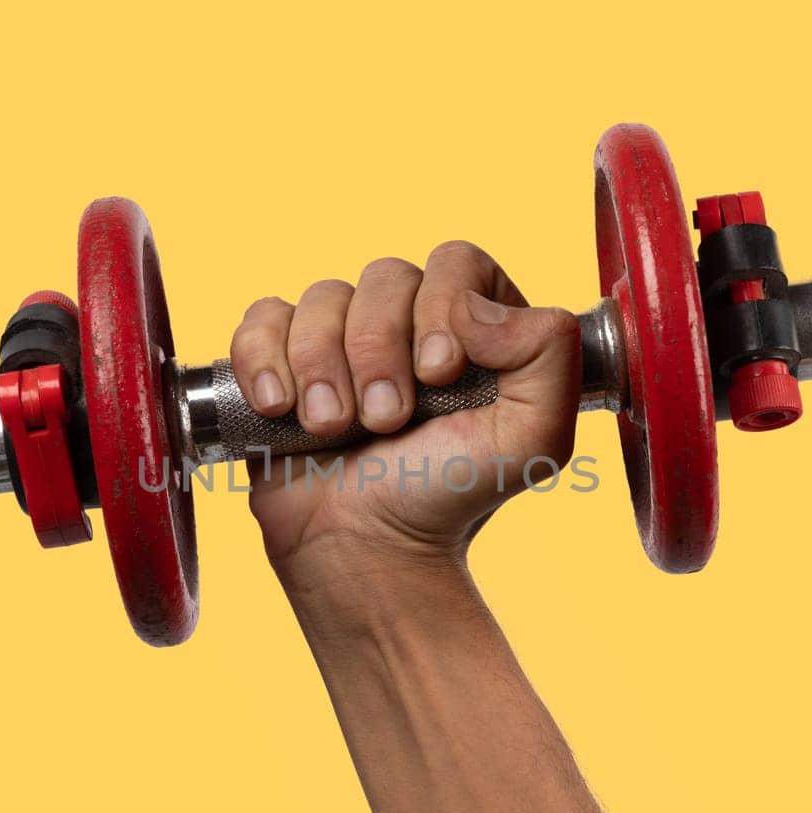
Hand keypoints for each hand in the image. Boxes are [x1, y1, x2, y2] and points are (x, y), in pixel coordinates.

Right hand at [227, 241, 580, 579]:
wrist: (366, 550)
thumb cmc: (447, 497)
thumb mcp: (535, 439)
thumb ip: (549, 355)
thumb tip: (476, 305)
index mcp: (477, 326)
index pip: (458, 263)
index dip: (442, 304)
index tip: (438, 372)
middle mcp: (410, 322)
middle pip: (385, 276)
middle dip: (379, 351)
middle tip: (386, 421)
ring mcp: (343, 339)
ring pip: (322, 297)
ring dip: (323, 366)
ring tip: (332, 428)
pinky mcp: (283, 361)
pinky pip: (262, 318)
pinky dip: (264, 359)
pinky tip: (279, 408)